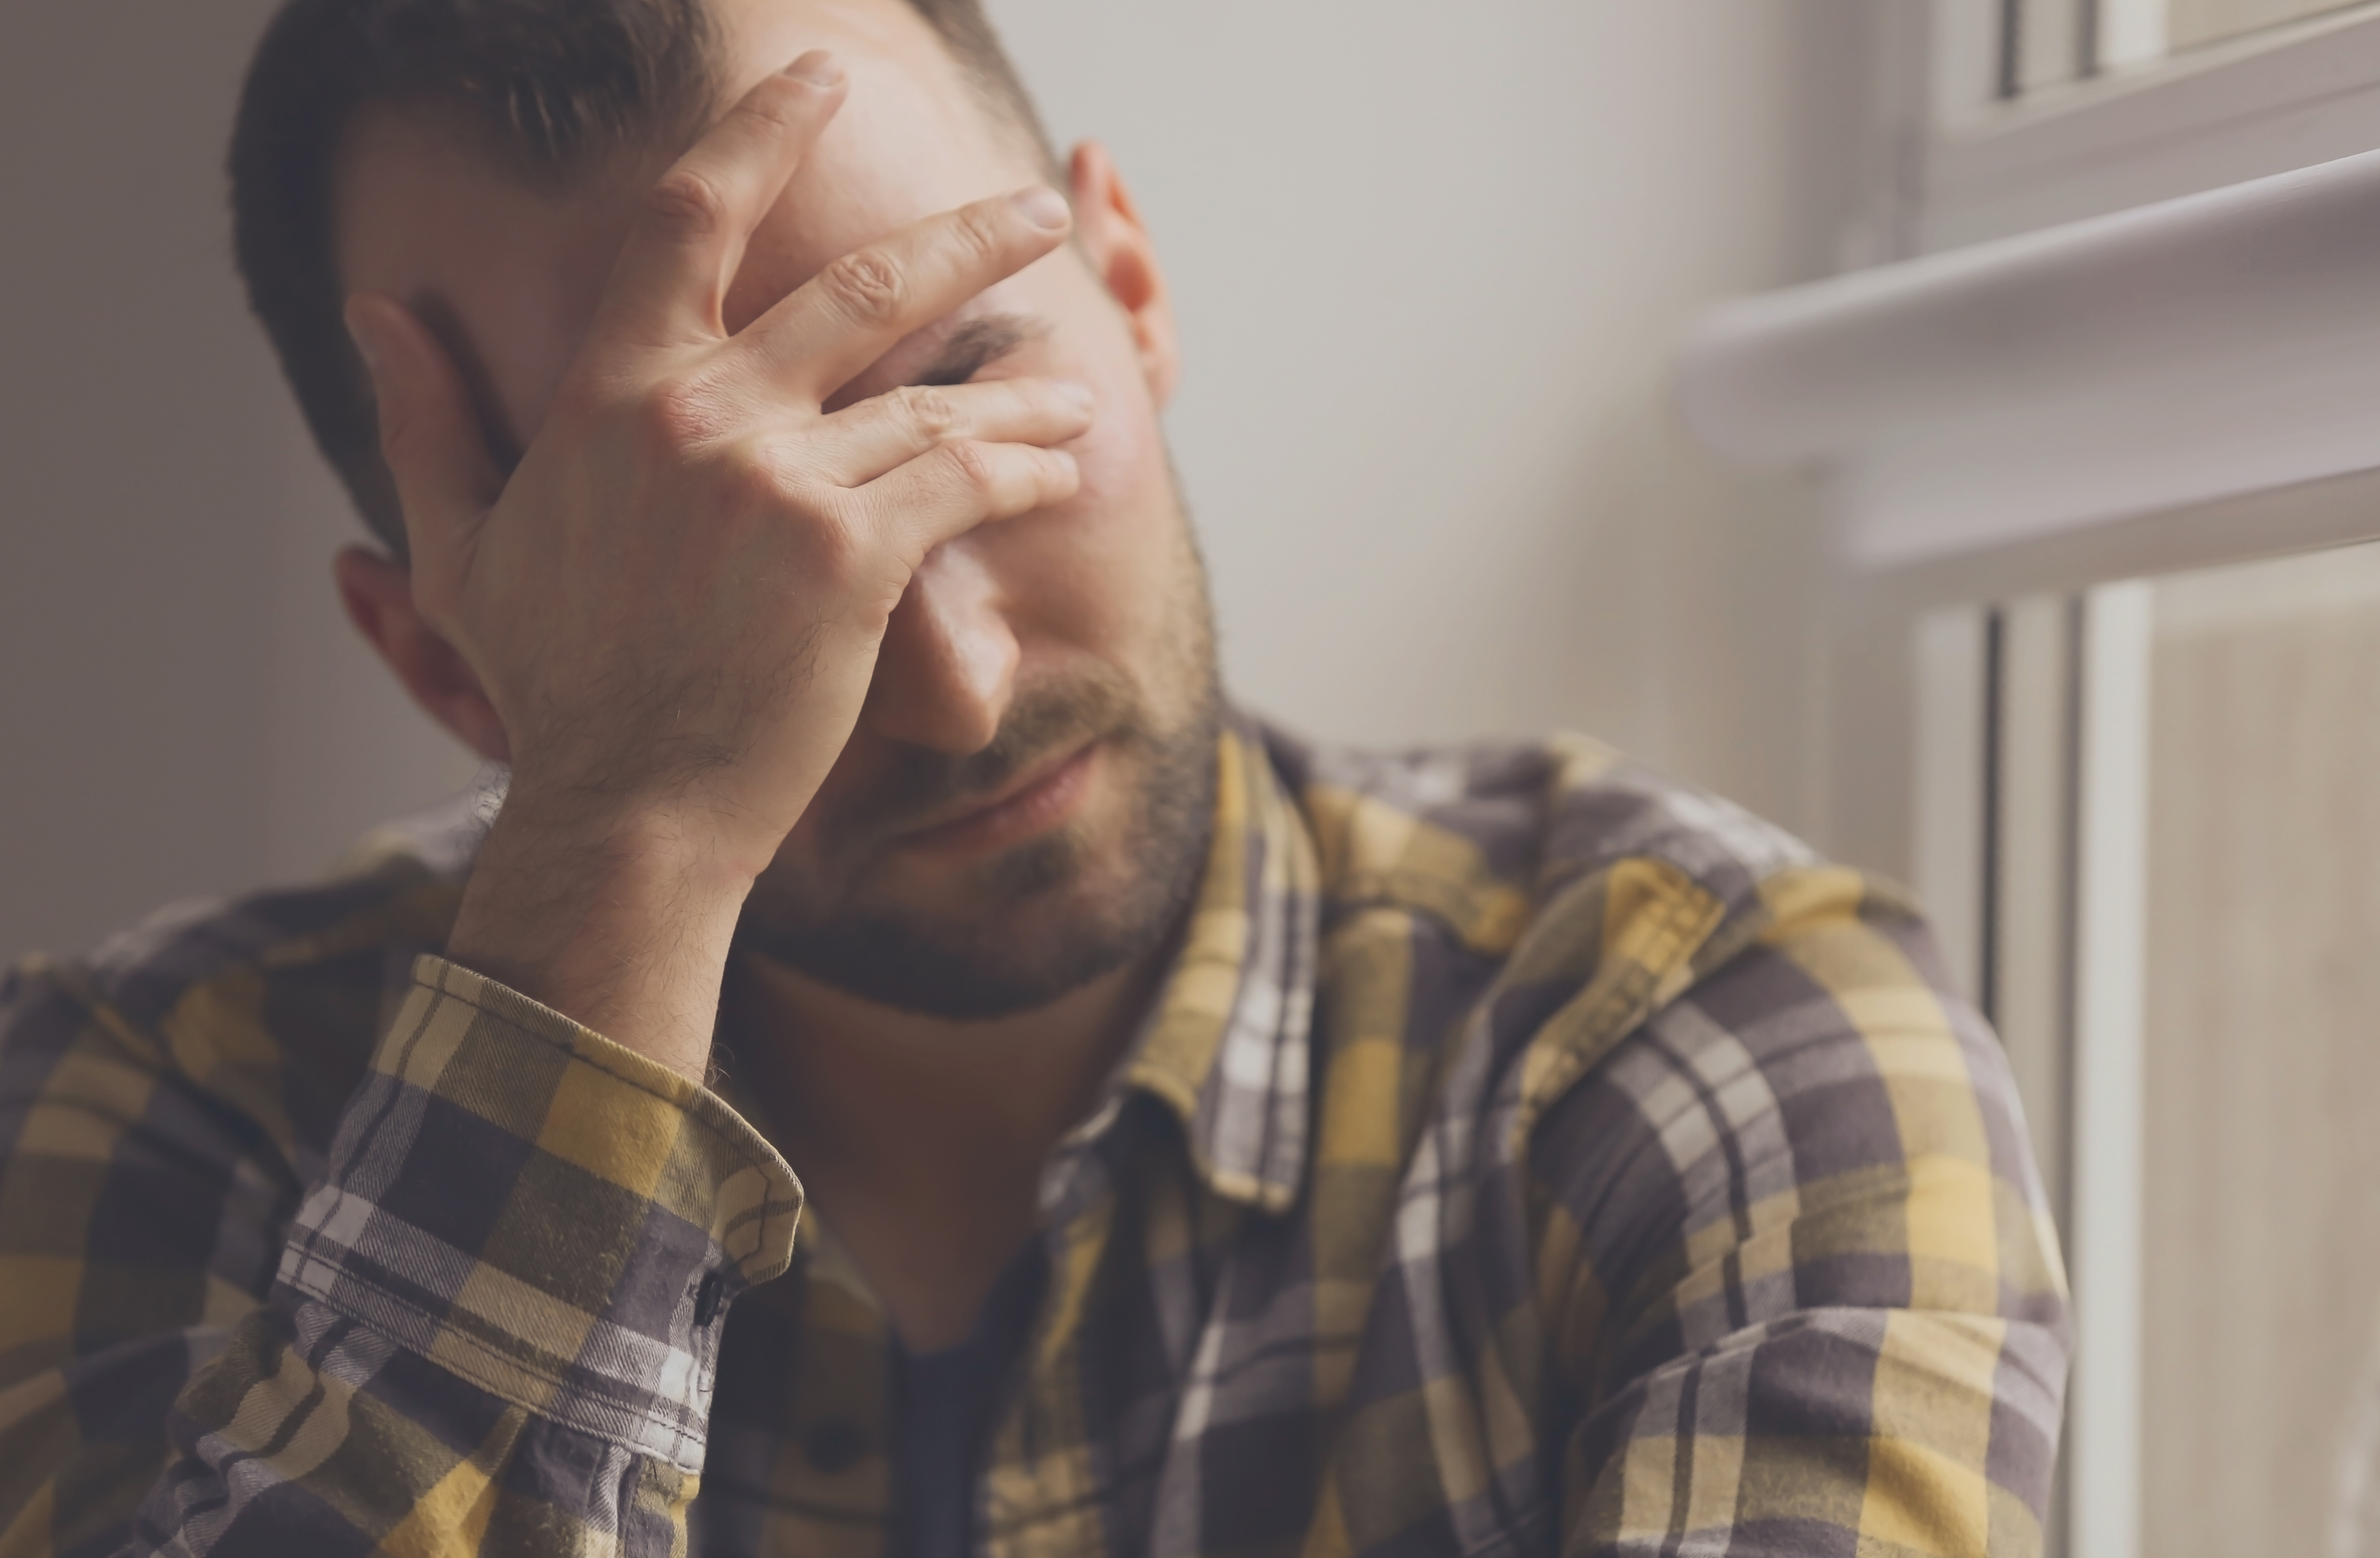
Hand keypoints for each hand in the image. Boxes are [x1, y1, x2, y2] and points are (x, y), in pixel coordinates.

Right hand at [345, 52, 1089, 1074]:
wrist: (626, 808)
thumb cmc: (554, 687)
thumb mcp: (462, 546)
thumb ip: (428, 419)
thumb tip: (375, 311)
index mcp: (611, 395)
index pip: (688, 217)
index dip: (762, 132)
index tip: (822, 85)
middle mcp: (702, 417)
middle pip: (862, 286)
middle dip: (970, 240)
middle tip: (1040, 209)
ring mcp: (781, 484)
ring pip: (935, 396)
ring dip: (1020, 388)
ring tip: (1077, 389)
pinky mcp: (851, 559)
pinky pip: (962, 481)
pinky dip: (1022, 467)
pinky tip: (1061, 463)